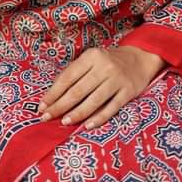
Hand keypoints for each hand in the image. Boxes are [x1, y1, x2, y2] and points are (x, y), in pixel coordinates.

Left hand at [37, 46, 164, 127]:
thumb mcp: (92, 60)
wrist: (139, 59)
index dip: (53, 93)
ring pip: (93, 100)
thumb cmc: (108, 62)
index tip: (42, 106)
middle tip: (46, 117)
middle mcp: (103, 66)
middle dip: (60, 105)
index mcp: (91, 56)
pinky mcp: (128, 92)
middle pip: (78, 90)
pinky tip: (87, 125)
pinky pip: (111, 108)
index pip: (68, 77)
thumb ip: (75, 73)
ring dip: (77, 113)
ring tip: (64, 122)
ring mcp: (116, 80)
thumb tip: (53, 94)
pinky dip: (98, 118)